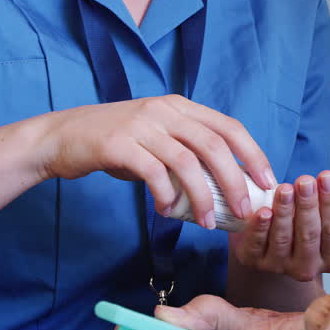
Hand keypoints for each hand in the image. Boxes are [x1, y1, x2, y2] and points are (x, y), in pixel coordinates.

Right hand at [26, 95, 276, 228]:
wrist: (62, 137)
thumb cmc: (117, 144)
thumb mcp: (157, 139)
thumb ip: (187, 154)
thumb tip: (226, 188)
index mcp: (181, 107)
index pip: (229, 127)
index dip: (253, 154)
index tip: (267, 183)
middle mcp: (165, 110)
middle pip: (214, 145)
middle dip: (235, 181)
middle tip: (246, 210)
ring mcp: (142, 125)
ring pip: (187, 161)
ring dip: (203, 196)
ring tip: (208, 222)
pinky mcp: (119, 144)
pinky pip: (154, 172)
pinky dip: (166, 195)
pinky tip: (166, 211)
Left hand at [229, 171, 329, 280]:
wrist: (273, 227)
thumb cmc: (309, 217)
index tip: (327, 177)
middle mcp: (308, 268)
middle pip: (310, 236)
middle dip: (308, 206)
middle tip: (305, 181)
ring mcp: (279, 267)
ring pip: (283, 239)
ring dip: (284, 212)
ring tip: (285, 188)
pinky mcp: (254, 261)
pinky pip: (257, 245)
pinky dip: (260, 228)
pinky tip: (263, 211)